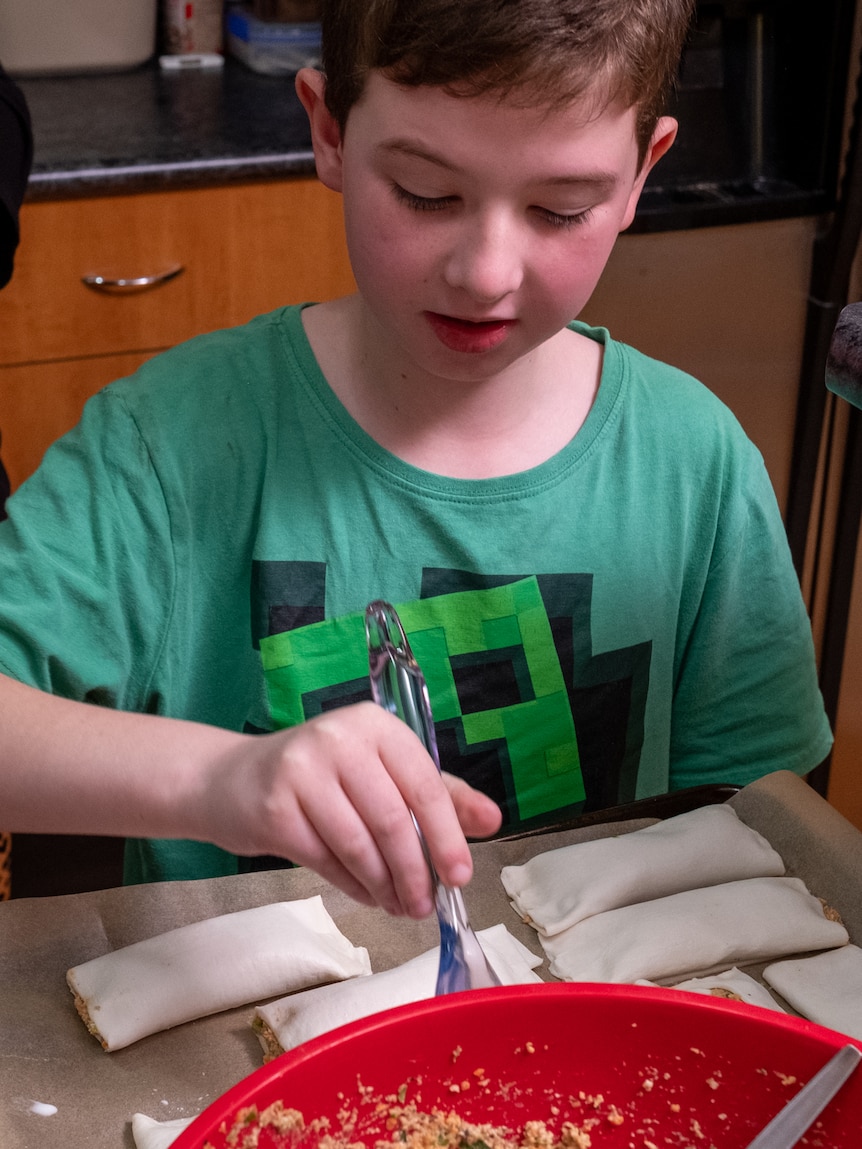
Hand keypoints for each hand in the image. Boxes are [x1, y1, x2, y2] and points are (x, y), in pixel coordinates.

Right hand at [200, 702, 501, 917]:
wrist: (232, 781)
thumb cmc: (321, 777)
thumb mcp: (381, 772)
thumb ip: (438, 794)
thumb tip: (493, 820)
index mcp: (375, 725)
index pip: (425, 784)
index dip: (448, 836)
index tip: (462, 876)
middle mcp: (339, 738)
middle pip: (394, 821)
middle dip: (416, 873)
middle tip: (426, 906)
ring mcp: (302, 771)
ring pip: (360, 846)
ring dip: (386, 886)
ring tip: (400, 905)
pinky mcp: (274, 808)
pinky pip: (327, 861)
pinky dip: (354, 886)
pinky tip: (366, 894)